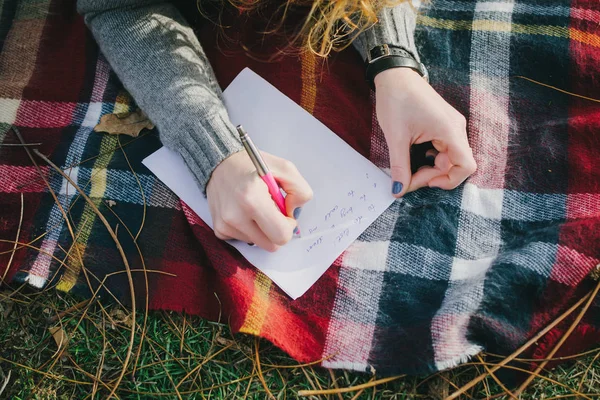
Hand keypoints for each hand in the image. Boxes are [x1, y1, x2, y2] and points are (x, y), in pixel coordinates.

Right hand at [206, 151, 312, 251]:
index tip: (285, 213)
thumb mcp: (285, 168)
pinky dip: (249, 229)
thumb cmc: (252, 165)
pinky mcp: (219, 229)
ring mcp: (225, 225)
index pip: (281, 235)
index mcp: (252, 199)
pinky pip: (244, 239)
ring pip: (259, 243)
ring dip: (263, 229)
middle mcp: (235, 215)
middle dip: (277, 230)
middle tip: (274, 212)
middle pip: (271, 246)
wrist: (220, 163)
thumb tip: (294, 212)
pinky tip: (245, 211)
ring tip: (256, 207)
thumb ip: (300, 191)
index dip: (289, 226)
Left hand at [374, 68, 475, 196]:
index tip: (425, 182)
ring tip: (408, 168)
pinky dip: (430, 158)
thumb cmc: (396, 100)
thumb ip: (400, 167)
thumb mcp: (395, 137)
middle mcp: (456, 128)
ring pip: (448, 158)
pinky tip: (414, 156)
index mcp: (450, 130)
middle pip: (455, 164)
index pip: (467, 166)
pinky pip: (443, 149)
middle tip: (407, 179)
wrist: (394, 75)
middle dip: (433, 176)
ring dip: (430, 168)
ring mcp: (451, 126)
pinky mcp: (443, 125)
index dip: (449, 181)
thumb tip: (398, 191)